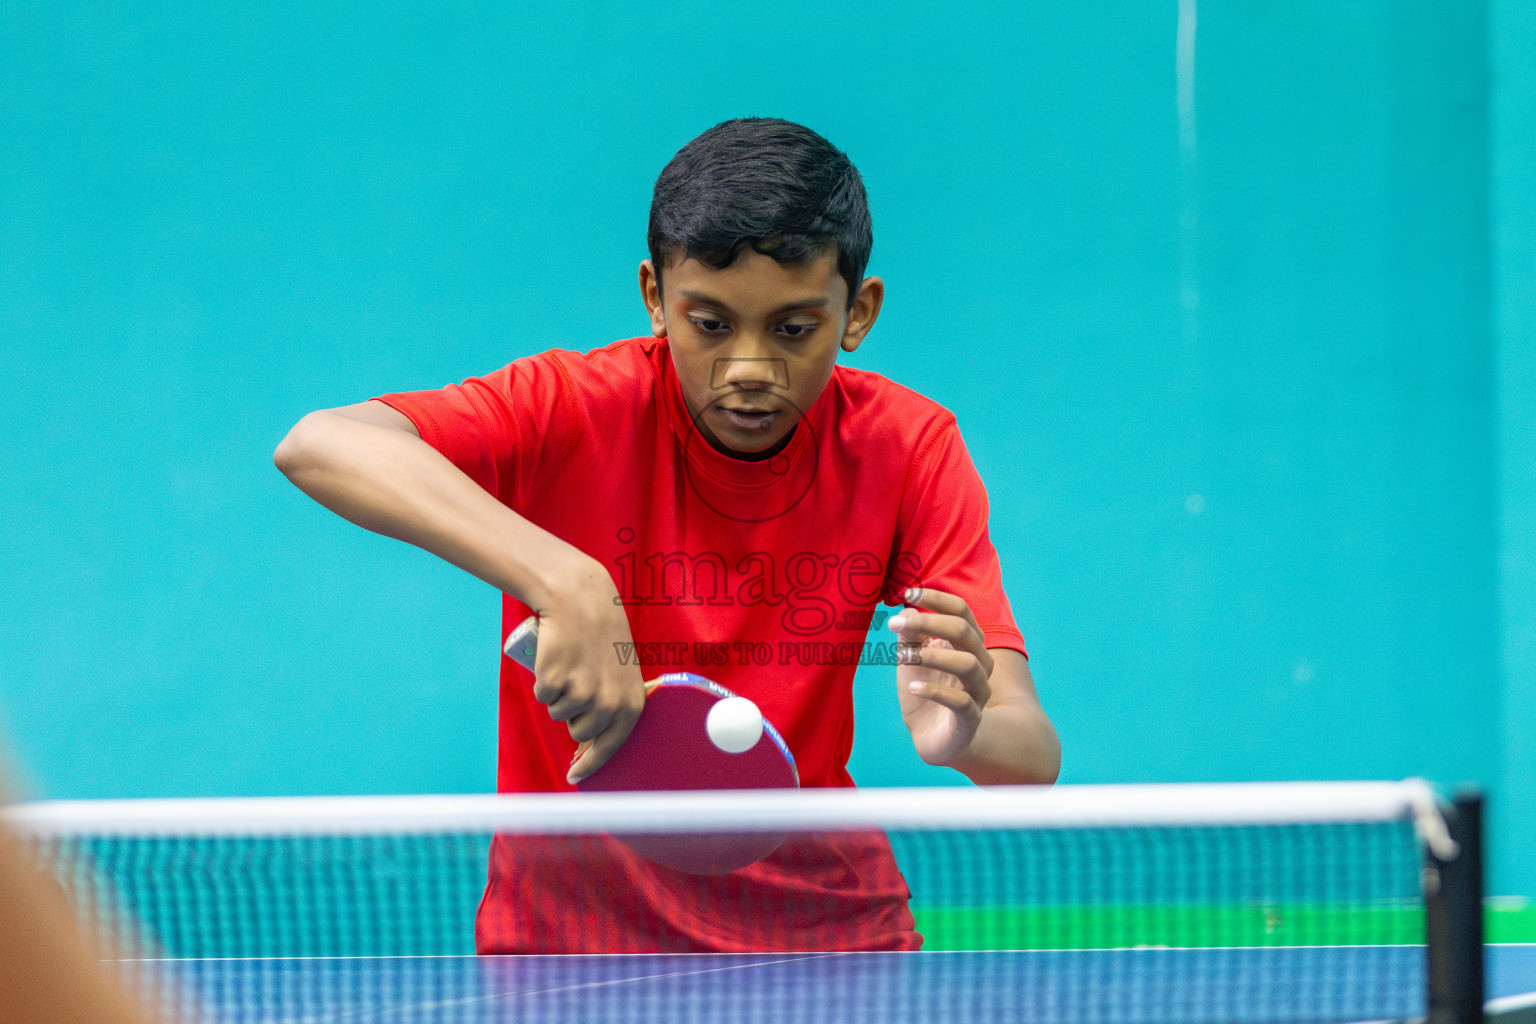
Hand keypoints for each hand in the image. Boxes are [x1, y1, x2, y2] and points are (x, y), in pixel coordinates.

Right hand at [529, 557, 646, 784]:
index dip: (590, 765)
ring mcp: (582, 694)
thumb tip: (591, 745)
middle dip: (573, 715)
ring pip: (559, 714)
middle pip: (579, 732)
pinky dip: (543, 684)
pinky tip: (555, 660)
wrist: (581, 600)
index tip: (573, 777)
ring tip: (570, 665)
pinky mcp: (555, 682)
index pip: (610, 747)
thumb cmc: (601, 637)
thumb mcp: (620, 673)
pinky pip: (543, 697)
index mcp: (631, 703)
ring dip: (558, 696)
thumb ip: (615, 704)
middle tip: (577, 681)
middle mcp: (609, 704)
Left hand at [890, 586, 995, 767]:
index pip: (961, 611)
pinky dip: (936, 692)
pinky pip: (961, 702)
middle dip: (930, 623)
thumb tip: (905, 609)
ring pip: (969, 664)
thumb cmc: (925, 691)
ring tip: (903, 658)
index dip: (937, 599)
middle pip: (965, 632)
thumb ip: (909, 636)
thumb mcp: (910, 660)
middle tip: (894, 623)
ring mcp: (977, 692)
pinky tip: (913, 688)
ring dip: (934, 656)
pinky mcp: (969, 719)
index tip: (907, 594)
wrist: (934, 739)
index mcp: (966, 644)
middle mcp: (978, 663)